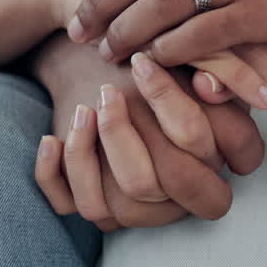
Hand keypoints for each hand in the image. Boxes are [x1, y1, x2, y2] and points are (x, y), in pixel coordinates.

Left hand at [32, 36, 262, 228]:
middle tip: (106, 91)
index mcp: (215, 158)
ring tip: (81, 109)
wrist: (116, 71)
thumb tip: (207, 86)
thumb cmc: (165, 65)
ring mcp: (137, 206)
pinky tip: (51, 138)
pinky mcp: (98, 203)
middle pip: (149, 185)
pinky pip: (70, 207)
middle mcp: (180, 193)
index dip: (172, 106)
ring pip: (110, 207)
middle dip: (120, 138)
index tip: (141, 64)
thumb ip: (214, 67)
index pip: (200, 156)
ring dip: (84, 157)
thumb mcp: (194, 59)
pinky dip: (53, 176)